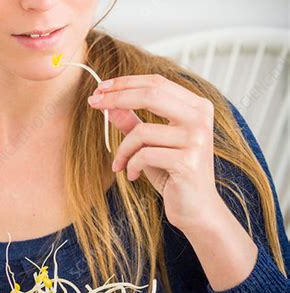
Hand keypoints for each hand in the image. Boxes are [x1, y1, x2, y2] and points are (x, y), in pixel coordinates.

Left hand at [87, 74, 221, 234]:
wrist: (197, 210)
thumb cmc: (173, 173)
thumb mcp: (150, 144)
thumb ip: (132, 121)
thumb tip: (108, 103)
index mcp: (197, 106)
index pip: (157, 82)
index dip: (126, 82)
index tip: (100, 88)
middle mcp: (200, 118)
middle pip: (151, 94)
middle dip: (116, 97)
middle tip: (93, 103)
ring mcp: (196, 139)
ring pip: (141, 131)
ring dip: (122, 149)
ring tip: (120, 164)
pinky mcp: (187, 162)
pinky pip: (144, 155)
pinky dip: (130, 165)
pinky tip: (131, 175)